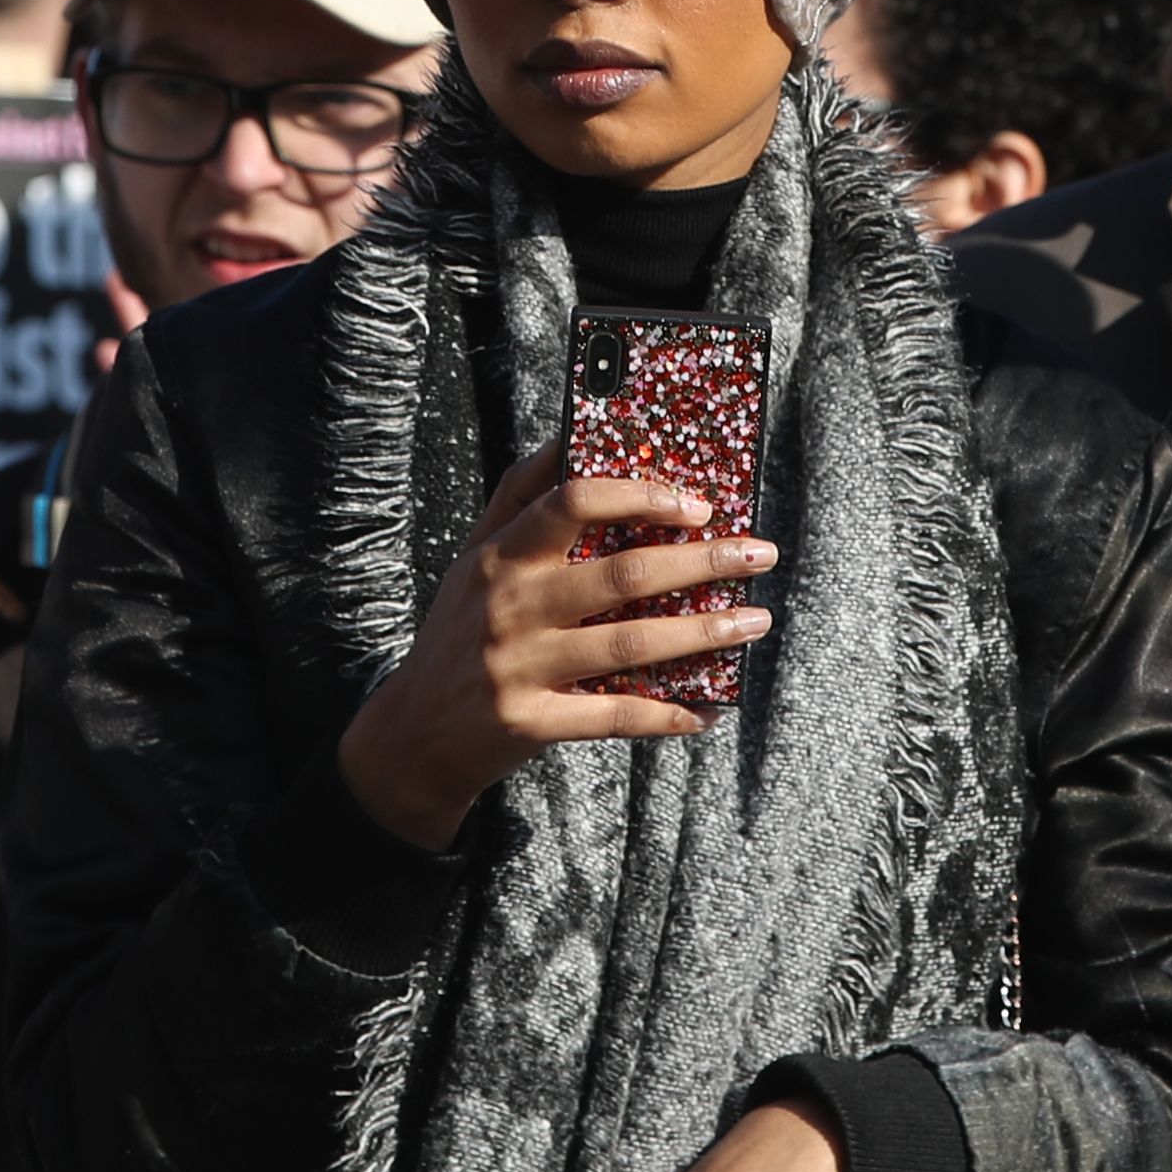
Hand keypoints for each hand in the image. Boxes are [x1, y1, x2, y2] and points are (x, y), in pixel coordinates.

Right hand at [335, 452, 773, 851]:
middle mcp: (509, 606)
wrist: (412, 735)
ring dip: (704, 632)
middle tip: (758, 552)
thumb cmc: (461, 631)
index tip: (697, 501)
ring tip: (755, 620)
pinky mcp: (531, 723)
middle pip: (622, 574)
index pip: (573, 502)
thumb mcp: (473, 558)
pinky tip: (707, 708)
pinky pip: (615, 716)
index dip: (641, 495)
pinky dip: (668, 712)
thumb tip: (569, 435)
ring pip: (631, 645)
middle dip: (703, 561)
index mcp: (499, 556)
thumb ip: (518, 497)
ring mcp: (520, 667)